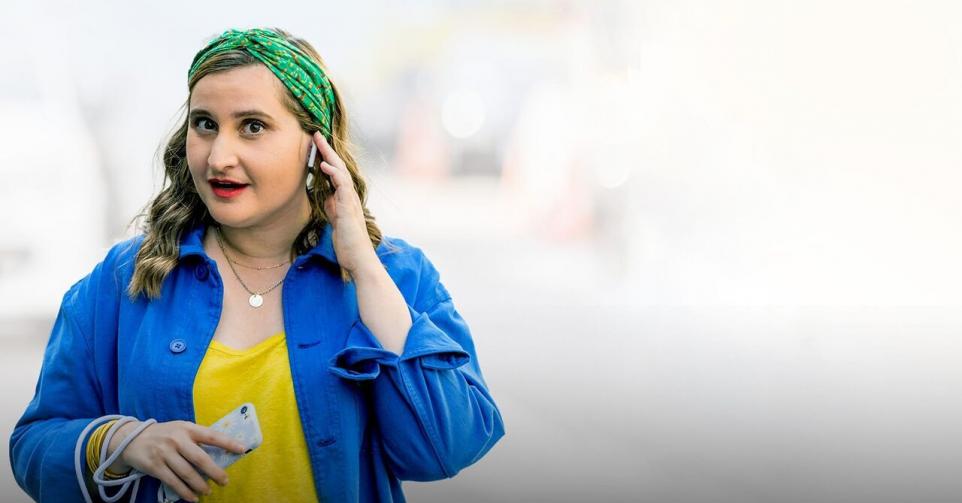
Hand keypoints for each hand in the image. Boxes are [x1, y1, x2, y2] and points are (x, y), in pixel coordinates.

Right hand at [105, 420, 245, 502]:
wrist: (131, 439)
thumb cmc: (164, 435)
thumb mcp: (180, 429)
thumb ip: (196, 438)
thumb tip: (220, 452)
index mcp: (187, 428)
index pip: (211, 435)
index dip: (228, 443)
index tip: (242, 450)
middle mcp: (177, 440)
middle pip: (200, 459)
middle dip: (215, 472)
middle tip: (224, 481)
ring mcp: (165, 453)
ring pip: (187, 473)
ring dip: (200, 485)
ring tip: (208, 491)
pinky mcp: (155, 466)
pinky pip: (173, 482)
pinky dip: (185, 492)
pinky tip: (193, 497)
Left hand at [312, 131, 379, 274]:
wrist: (359, 259)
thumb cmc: (348, 243)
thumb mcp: (336, 220)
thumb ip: (332, 206)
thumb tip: (326, 196)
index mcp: (345, 198)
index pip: (335, 173)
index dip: (326, 158)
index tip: (315, 145)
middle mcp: (349, 196)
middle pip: (339, 166)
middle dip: (327, 149)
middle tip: (316, 134)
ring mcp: (350, 200)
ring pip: (341, 171)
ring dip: (329, 155)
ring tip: (318, 141)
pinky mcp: (348, 207)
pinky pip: (341, 185)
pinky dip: (333, 173)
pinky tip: (323, 164)